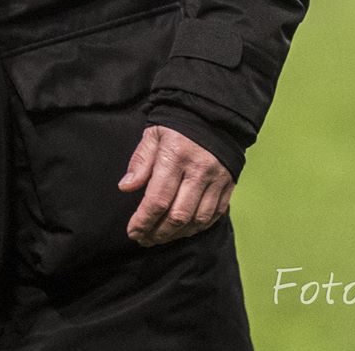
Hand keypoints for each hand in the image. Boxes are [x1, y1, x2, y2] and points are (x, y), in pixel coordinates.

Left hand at [118, 125, 234, 246]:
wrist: (213, 115)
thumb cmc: (177, 125)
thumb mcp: (152, 135)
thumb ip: (140, 161)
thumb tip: (126, 187)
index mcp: (175, 156)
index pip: (157, 199)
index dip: (143, 220)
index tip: (132, 231)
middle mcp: (198, 171)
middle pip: (178, 215)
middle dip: (158, 233)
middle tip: (144, 239)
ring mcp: (217, 180)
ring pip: (197, 220)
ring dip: (177, 234)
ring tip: (160, 237)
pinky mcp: (229, 186)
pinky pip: (214, 215)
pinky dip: (198, 227)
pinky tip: (183, 230)